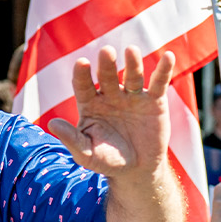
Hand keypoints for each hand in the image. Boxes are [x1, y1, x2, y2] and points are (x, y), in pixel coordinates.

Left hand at [47, 47, 176, 182]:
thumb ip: (72, 139)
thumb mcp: (86, 154)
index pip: (83, 85)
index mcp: (90, 104)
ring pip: (132, 75)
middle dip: (106, 64)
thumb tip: (52, 124)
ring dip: (132, 63)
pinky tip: (168, 56)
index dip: (82, 75)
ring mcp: (132, 96)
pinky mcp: (154, 101)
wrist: (137, 170)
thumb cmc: (107, 160)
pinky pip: (159, 83)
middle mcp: (110, 95)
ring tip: (131, 50)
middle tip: (106, 52)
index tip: (81, 63)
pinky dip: (164, 69)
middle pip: (106, 75)